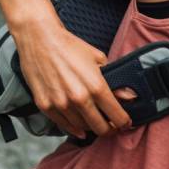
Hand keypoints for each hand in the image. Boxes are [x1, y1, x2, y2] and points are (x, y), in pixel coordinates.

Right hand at [10, 16, 136, 138]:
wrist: (40, 38)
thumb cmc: (69, 46)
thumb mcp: (98, 60)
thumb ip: (114, 81)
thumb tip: (129, 97)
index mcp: (96, 86)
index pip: (117, 116)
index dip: (124, 122)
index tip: (125, 123)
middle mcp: (79, 98)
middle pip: (101, 128)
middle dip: (110, 129)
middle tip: (112, 126)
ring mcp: (61, 104)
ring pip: (82, 128)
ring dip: (91, 127)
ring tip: (95, 120)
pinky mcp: (45, 106)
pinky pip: (63, 125)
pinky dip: (73, 128)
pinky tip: (79, 126)